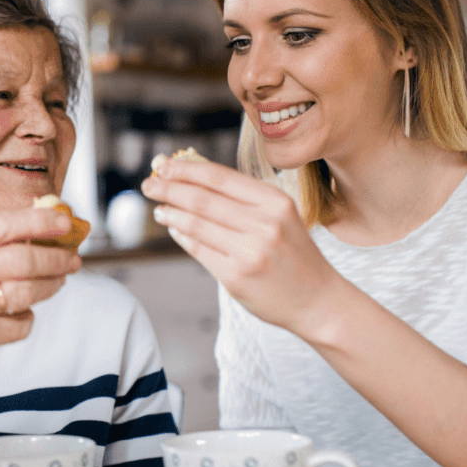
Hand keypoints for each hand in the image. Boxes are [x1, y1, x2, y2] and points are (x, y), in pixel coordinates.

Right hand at [0, 207, 80, 400]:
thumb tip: (42, 220)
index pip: (2, 226)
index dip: (39, 222)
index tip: (65, 221)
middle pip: (23, 261)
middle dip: (57, 259)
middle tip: (73, 259)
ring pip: (27, 293)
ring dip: (51, 286)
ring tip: (58, 280)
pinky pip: (19, 325)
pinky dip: (27, 317)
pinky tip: (20, 311)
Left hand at [141, 159, 343, 338]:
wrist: (318, 300)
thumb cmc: (293, 254)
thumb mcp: (279, 216)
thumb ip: (242, 198)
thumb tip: (192, 176)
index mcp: (274, 201)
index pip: (219, 177)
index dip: (185, 169)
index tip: (163, 166)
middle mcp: (263, 224)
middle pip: (202, 199)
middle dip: (169, 189)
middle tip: (148, 184)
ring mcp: (249, 251)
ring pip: (196, 224)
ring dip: (171, 213)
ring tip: (158, 208)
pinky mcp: (236, 276)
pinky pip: (199, 250)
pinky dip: (182, 237)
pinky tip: (174, 230)